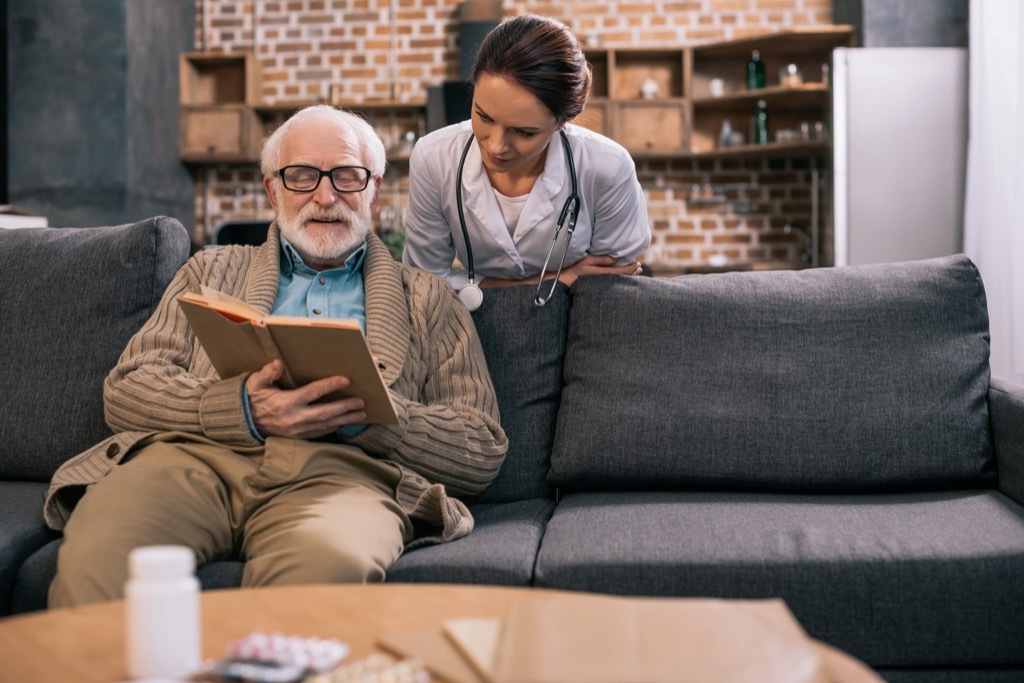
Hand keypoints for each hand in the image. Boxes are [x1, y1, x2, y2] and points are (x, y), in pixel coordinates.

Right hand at [246, 359, 366, 439]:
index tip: (346, 380)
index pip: (312, 392)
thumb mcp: (255, 383)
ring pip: (325, 425)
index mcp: (284, 403)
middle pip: (324, 413)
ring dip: (344, 419)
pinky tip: (345, 422)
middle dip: (344, 407)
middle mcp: (293, 419)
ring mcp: (296, 431)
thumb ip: (268, 373)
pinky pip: (319, 433)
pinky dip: (334, 428)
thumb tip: (278, 363)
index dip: (330, 386)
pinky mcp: (297, 438)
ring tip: (361, 414)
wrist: (243, 422)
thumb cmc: (252, 398)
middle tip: (361, 402)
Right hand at [555, 254, 642, 286]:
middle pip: (622, 278)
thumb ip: (602, 260)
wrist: (562, 282)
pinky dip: (619, 278)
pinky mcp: (598, 287)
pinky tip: (621, 277)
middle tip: (639, 268)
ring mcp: (601, 286)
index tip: (638, 264)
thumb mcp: (586, 261)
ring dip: (627, 276)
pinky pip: (612, 283)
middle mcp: (603, 282)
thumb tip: (616, 258)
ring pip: (618, 281)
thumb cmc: (573, 269)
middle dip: (631, 273)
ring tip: (635, 272)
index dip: (631, 268)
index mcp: (602, 274)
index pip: (621, 272)